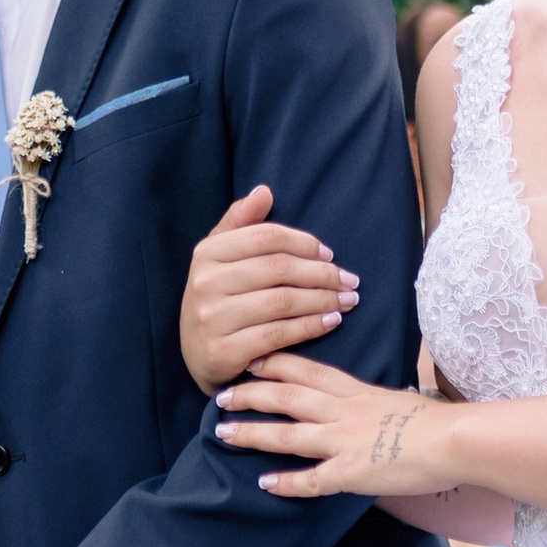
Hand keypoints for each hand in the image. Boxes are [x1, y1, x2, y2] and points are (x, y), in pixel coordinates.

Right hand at [180, 186, 358, 392]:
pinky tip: (331, 322)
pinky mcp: (223, 352)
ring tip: (347, 301)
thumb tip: (265, 191)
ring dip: (324, 300)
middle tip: (350, 280)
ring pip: (283, 302)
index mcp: (207, 253)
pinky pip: (279, 334)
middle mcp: (205, 283)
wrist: (196, 355)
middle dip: (323, 274)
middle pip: (279, 269)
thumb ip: (241, 222)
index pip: (267, 237)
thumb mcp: (220, 257)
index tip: (330, 254)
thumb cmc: (220, 298)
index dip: (304, 243)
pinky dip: (311, 326)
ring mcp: (212, 319)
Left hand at [214, 352, 458, 502]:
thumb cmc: (437, 421)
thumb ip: (373, 405)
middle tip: (221, 396)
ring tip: (223, 433)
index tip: (250, 360)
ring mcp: (344, 441)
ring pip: (288, 434)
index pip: (306, 369)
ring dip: (253, 433)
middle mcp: (342, 411)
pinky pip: (312, 480)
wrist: (456, 439)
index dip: (274, 363)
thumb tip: (368, 409)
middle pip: (286, 396)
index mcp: (355, 391)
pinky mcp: (351, 473)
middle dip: (250, 394)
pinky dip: (286, 482)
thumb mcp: (397, 401)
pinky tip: (265, 484)